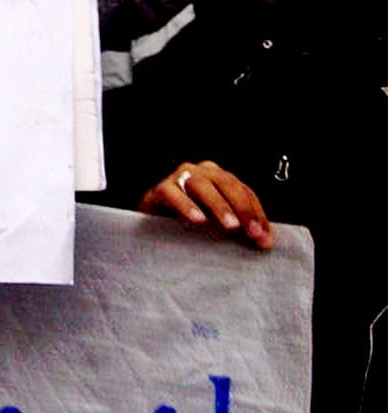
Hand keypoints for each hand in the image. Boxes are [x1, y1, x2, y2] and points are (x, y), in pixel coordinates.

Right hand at [137, 160, 273, 248]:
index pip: (244, 191)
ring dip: (219, 206)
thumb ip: (236, 223)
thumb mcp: (215, 222)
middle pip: (227, 184)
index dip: (257, 214)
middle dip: (243, 209)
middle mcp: (202, 171)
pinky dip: (187, 206)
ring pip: (203, 185)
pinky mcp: (160, 188)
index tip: (264, 239)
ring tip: (231, 227)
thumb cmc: (187, 222)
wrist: (148, 221)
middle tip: (252, 232)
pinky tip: (198, 220)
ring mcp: (180, 177)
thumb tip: (264, 240)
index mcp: (219, 177)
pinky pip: (174, 194)